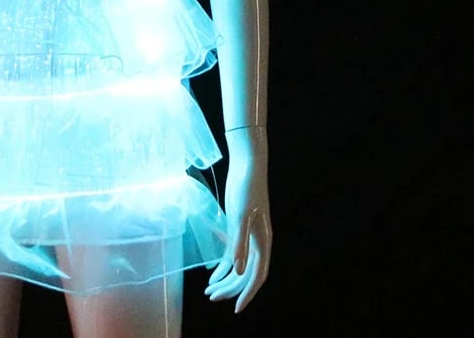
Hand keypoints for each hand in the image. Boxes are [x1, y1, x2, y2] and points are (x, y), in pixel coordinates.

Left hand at [205, 125, 271, 311]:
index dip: (247, 293)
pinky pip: (233, 253)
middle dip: (231, 289)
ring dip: (226, 279)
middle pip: (247, 274)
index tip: (236, 308)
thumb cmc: (246, 187)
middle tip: (212, 298)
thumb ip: (239, 243)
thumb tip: (238, 271)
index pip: (257, 276)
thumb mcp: (240, 215)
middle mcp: (258, 242)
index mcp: (263, 242)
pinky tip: (212, 274)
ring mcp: (249, 235)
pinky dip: (223, 265)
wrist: (246, 165)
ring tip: (210, 291)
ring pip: (239, 266)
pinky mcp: (239, 227)